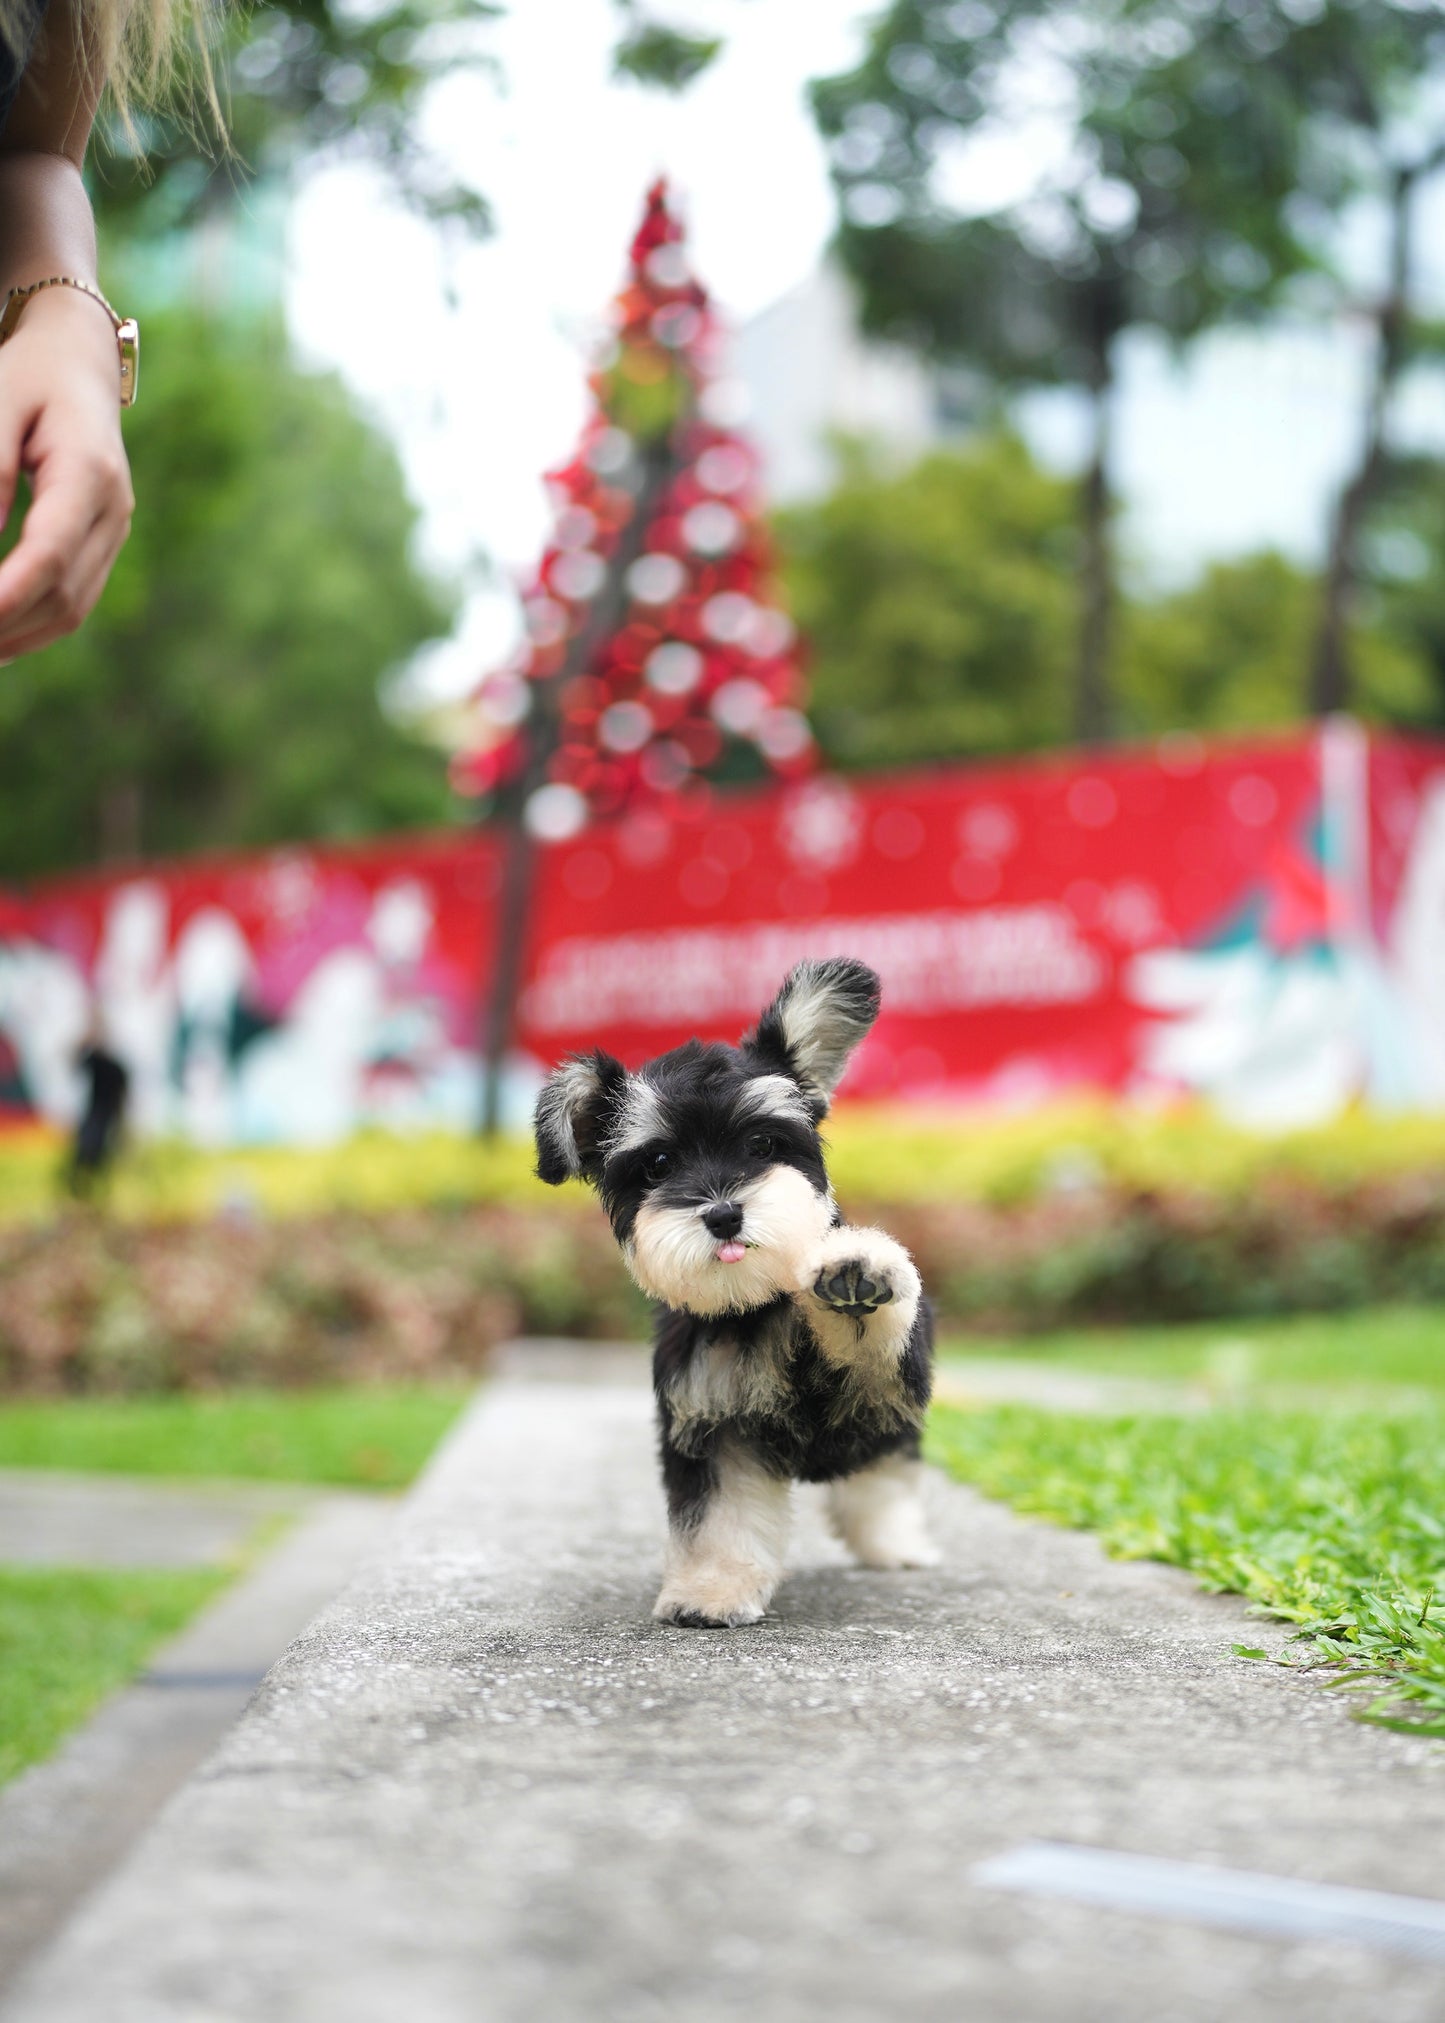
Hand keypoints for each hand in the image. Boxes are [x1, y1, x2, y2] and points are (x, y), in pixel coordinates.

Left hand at [0, 284, 132, 658]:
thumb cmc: (28, 373)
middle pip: (65, 591)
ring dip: (20, 634)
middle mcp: (114, 508)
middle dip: (8, 624)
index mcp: (90, 470)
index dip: (11, 593)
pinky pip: (75, 598)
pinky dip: (36, 624)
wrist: (79, 360)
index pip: (52, 551)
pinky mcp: (106, 541)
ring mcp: (116, 529)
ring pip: (73, 606)